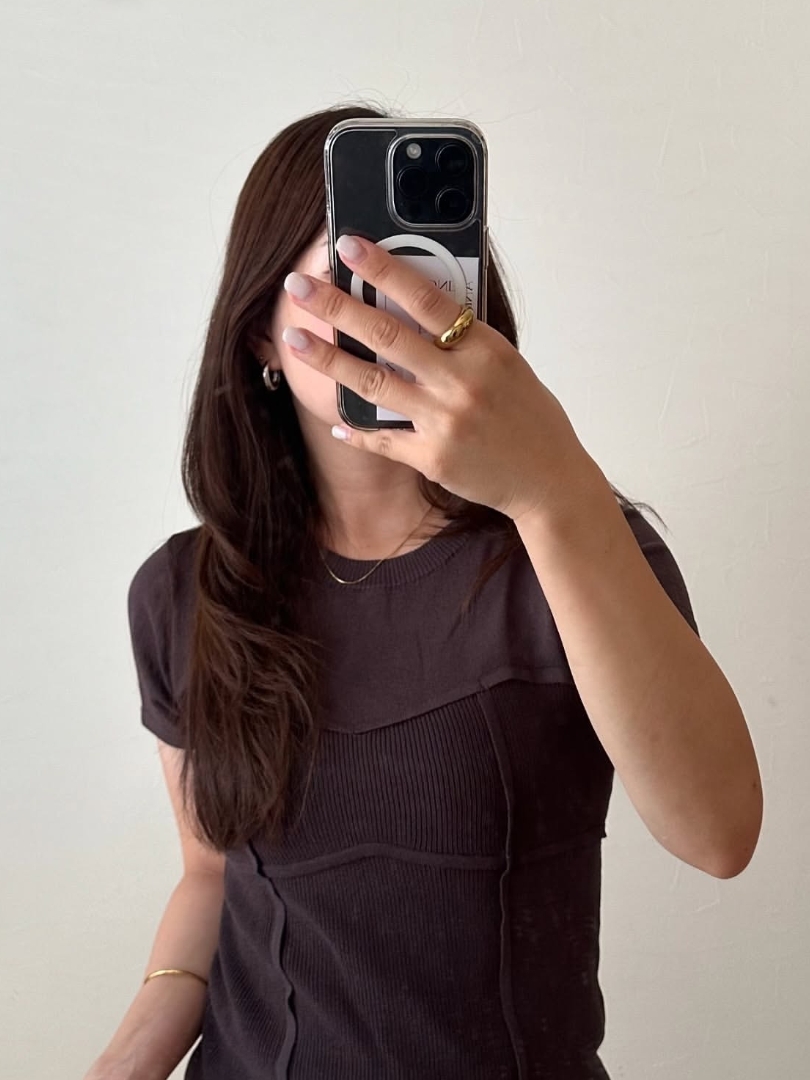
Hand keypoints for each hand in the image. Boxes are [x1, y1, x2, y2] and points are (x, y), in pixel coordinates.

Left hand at [281, 235, 594, 523]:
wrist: (549, 480)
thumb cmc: (530, 416)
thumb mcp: (506, 364)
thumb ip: (465, 340)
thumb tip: (415, 307)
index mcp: (484, 348)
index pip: (426, 297)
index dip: (384, 269)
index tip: (348, 246)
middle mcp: (462, 381)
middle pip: (386, 335)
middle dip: (335, 306)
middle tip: (299, 286)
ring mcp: (444, 421)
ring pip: (371, 382)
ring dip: (326, 359)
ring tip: (293, 339)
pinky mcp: (432, 457)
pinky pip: (382, 436)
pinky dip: (355, 427)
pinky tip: (333, 416)